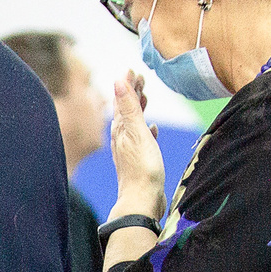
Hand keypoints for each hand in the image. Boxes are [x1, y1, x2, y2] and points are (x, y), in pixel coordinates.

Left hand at [109, 70, 165, 214]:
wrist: (142, 201)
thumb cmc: (142, 169)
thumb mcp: (137, 133)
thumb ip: (129, 107)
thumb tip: (118, 81)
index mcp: (121, 129)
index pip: (123, 100)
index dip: (127, 84)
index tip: (132, 69)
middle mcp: (122, 138)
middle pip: (126, 110)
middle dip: (133, 93)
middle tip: (141, 78)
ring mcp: (130, 150)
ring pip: (133, 123)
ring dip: (139, 109)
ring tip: (145, 98)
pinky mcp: (139, 161)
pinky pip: (142, 140)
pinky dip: (147, 130)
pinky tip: (153, 130)